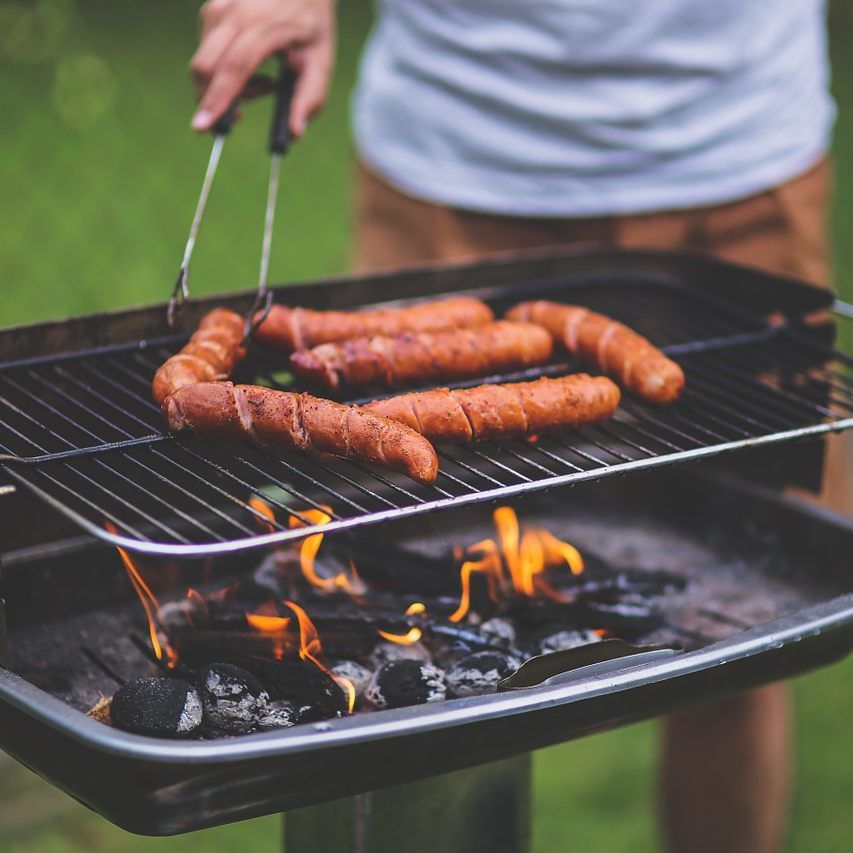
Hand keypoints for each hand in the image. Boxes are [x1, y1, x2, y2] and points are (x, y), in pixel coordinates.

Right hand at [190, 0, 334, 136]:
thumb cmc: (312, 23)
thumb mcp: (321, 59)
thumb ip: (310, 97)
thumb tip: (294, 133)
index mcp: (264, 26)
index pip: (233, 67)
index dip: (217, 99)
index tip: (203, 127)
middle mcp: (234, 14)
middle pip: (205, 67)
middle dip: (212, 101)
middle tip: (241, 115)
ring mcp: (219, 9)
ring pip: (204, 63)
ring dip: (227, 87)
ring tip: (265, 82)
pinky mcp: (211, 10)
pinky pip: (206, 52)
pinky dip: (223, 71)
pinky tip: (252, 67)